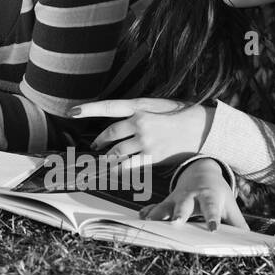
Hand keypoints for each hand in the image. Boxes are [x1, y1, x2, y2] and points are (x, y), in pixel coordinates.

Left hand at [75, 97, 212, 167]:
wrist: (203, 128)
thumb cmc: (179, 113)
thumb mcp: (156, 104)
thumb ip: (136, 111)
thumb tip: (120, 118)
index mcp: (140, 107)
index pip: (108, 107)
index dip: (88, 109)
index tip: (72, 111)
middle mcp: (140, 123)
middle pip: (110, 134)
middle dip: (100, 142)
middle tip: (95, 146)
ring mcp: (145, 141)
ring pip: (117, 152)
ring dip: (108, 157)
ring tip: (106, 158)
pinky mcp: (152, 156)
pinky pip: (129, 166)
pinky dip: (120, 169)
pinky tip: (115, 170)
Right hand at [141, 159, 247, 231]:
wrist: (201, 172)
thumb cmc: (218, 194)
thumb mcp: (229, 205)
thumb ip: (238, 222)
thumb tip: (250, 242)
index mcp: (209, 196)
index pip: (212, 208)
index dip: (212, 218)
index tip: (213, 229)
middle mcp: (191, 196)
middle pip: (185, 205)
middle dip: (180, 214)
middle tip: (175, 223)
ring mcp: (177, 198)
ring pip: (166, 206)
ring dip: (158, 213)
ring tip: (150, 222)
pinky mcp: (167, 201)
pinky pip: (156, 206)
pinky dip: (148, 212)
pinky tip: (141, 217)